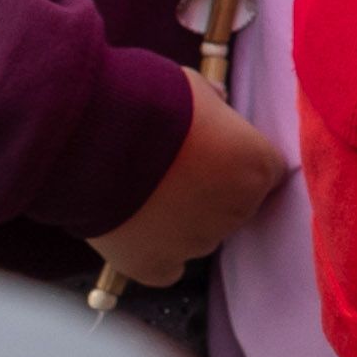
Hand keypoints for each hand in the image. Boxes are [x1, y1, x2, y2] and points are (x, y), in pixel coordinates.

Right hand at [89, 65, 289, 289]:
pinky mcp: (156, 264)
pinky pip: (166, 268)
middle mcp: (238, 210)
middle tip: (169, 169)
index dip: (235, 161)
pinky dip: (154, 255)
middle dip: (209, 191)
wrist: (90, 134)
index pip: (266, 171)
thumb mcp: (195, 88)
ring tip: (140, 192)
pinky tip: (135, 231)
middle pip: (235, 206)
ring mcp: (198, 242)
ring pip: (199, 236)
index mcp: (257, 166)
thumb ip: (216, 110)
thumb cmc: (147, 100)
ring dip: (179, 220)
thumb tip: (217, 109)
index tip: (211, 152)